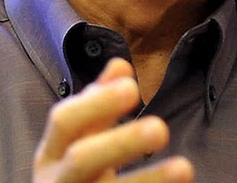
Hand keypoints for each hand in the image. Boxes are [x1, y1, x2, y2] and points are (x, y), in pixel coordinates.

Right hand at [33, 58, 193, 182]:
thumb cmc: (76, 173)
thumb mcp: (79, 140)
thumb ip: (98, 105)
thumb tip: (121, 65)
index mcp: (51, 154)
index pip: (64, 121)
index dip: (97, 103)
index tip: (133, 87)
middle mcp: (58, 182)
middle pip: (82, 160)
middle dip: (121, 142)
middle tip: (162, 128)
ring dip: (149, 180)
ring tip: (185, 168)